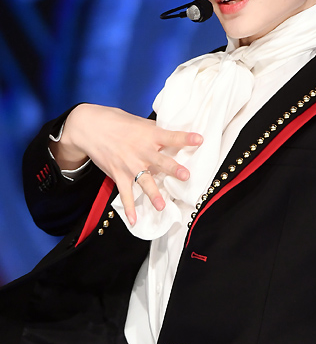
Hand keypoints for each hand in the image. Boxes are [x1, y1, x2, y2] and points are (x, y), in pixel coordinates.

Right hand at [51, 103, 203, 224]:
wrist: (89, 127)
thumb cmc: (116, 122)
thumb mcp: (138, 122)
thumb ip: (154, 131)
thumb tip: (172, 137)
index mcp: (149, 135)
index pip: (171, 136)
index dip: (185, 138)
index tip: (199, 139)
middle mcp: (141, 151)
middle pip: (160, 161)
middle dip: (173, 169)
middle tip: (185, 175)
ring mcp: (129, 165)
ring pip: (145, 181)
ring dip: (153, 194)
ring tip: (162, 206)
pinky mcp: (118, 174)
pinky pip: (125, 194)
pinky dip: (129, 208)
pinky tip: (134, 221)